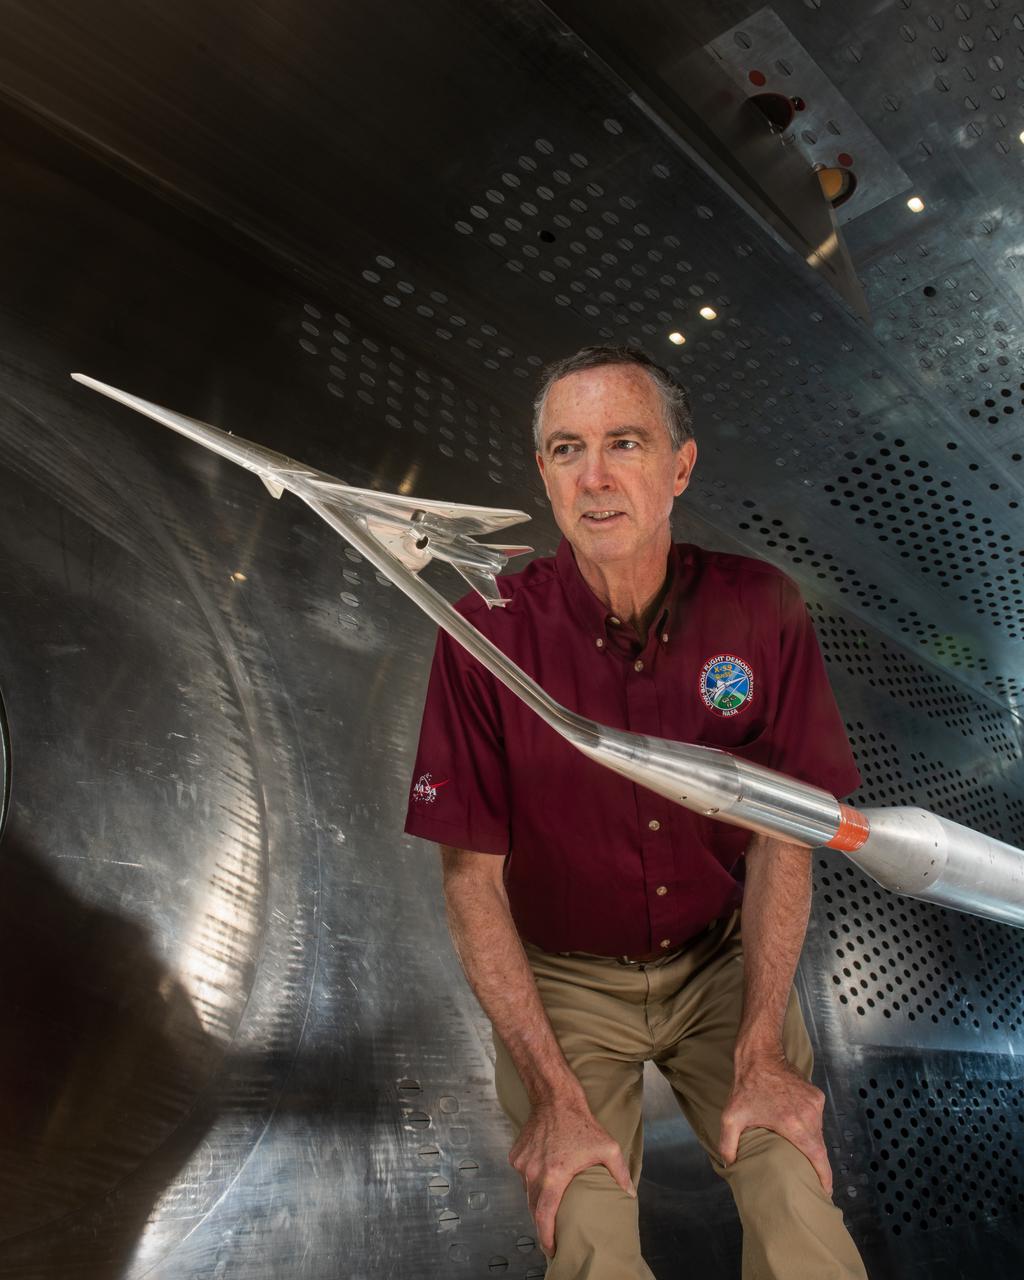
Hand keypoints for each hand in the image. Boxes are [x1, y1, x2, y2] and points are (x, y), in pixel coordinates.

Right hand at [509, 1096, 635, 1254]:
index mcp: (554, 1176)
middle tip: (553, 1232)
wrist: (555, 1098)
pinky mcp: (516, 1155)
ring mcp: (522, 1164)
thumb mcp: (608, 1147)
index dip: (546, 1237)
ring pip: (527, 1191)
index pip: (544, 1217)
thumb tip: (630, 1194)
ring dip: (538, 1199)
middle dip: (542, 1223)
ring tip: (550, 1203)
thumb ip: (620, 1173)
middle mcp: (533, 1172)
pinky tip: (543, 1174)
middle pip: (534, 1208)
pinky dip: (532, 1179)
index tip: (552, 1248)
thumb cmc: (581, 1123)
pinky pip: (523, 1175)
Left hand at [719, 1056, 832, 1195]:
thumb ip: (727, 1144)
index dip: (824, 1176)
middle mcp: (809, 1115)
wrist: (760, 1055)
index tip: (825, 1191)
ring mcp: (814, 1103)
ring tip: (800, 1150)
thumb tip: (729, 1164)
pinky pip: (816, 1116)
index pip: (818, 1157)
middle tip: (808, 1175)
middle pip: (818, 1146)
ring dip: (811, 1141)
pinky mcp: (816, 1094)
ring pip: (818, 1131)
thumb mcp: (731, 1117)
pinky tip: (797, 1127)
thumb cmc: (746, 1086)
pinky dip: (809, 1125)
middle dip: (815, 1162)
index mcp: (794, 1125)